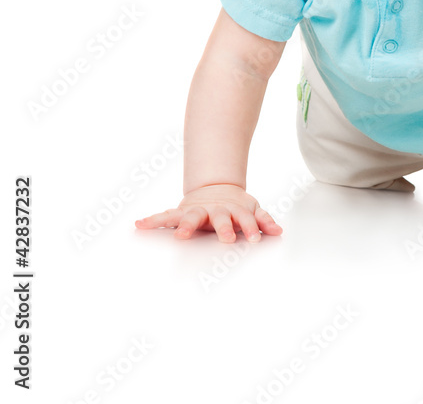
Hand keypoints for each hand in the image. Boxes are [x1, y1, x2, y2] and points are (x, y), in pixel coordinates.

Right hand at [135, 183, 282, 242]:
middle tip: (226, 239)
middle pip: (219, 218)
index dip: (250, 228)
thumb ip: (263, 221)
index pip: (244, 219)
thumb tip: (278, 232)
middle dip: (223, 228)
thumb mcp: (252, 209)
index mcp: (234, 210)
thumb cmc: (235, 206)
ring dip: (186, 226)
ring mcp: (198, 210)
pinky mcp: (182, 213)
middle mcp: (215, 209)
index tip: (255, 239)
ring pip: (191, 217)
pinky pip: (166, 216)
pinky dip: (153, 220)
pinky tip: (139, 224)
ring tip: (180, 235)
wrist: (216, 189)